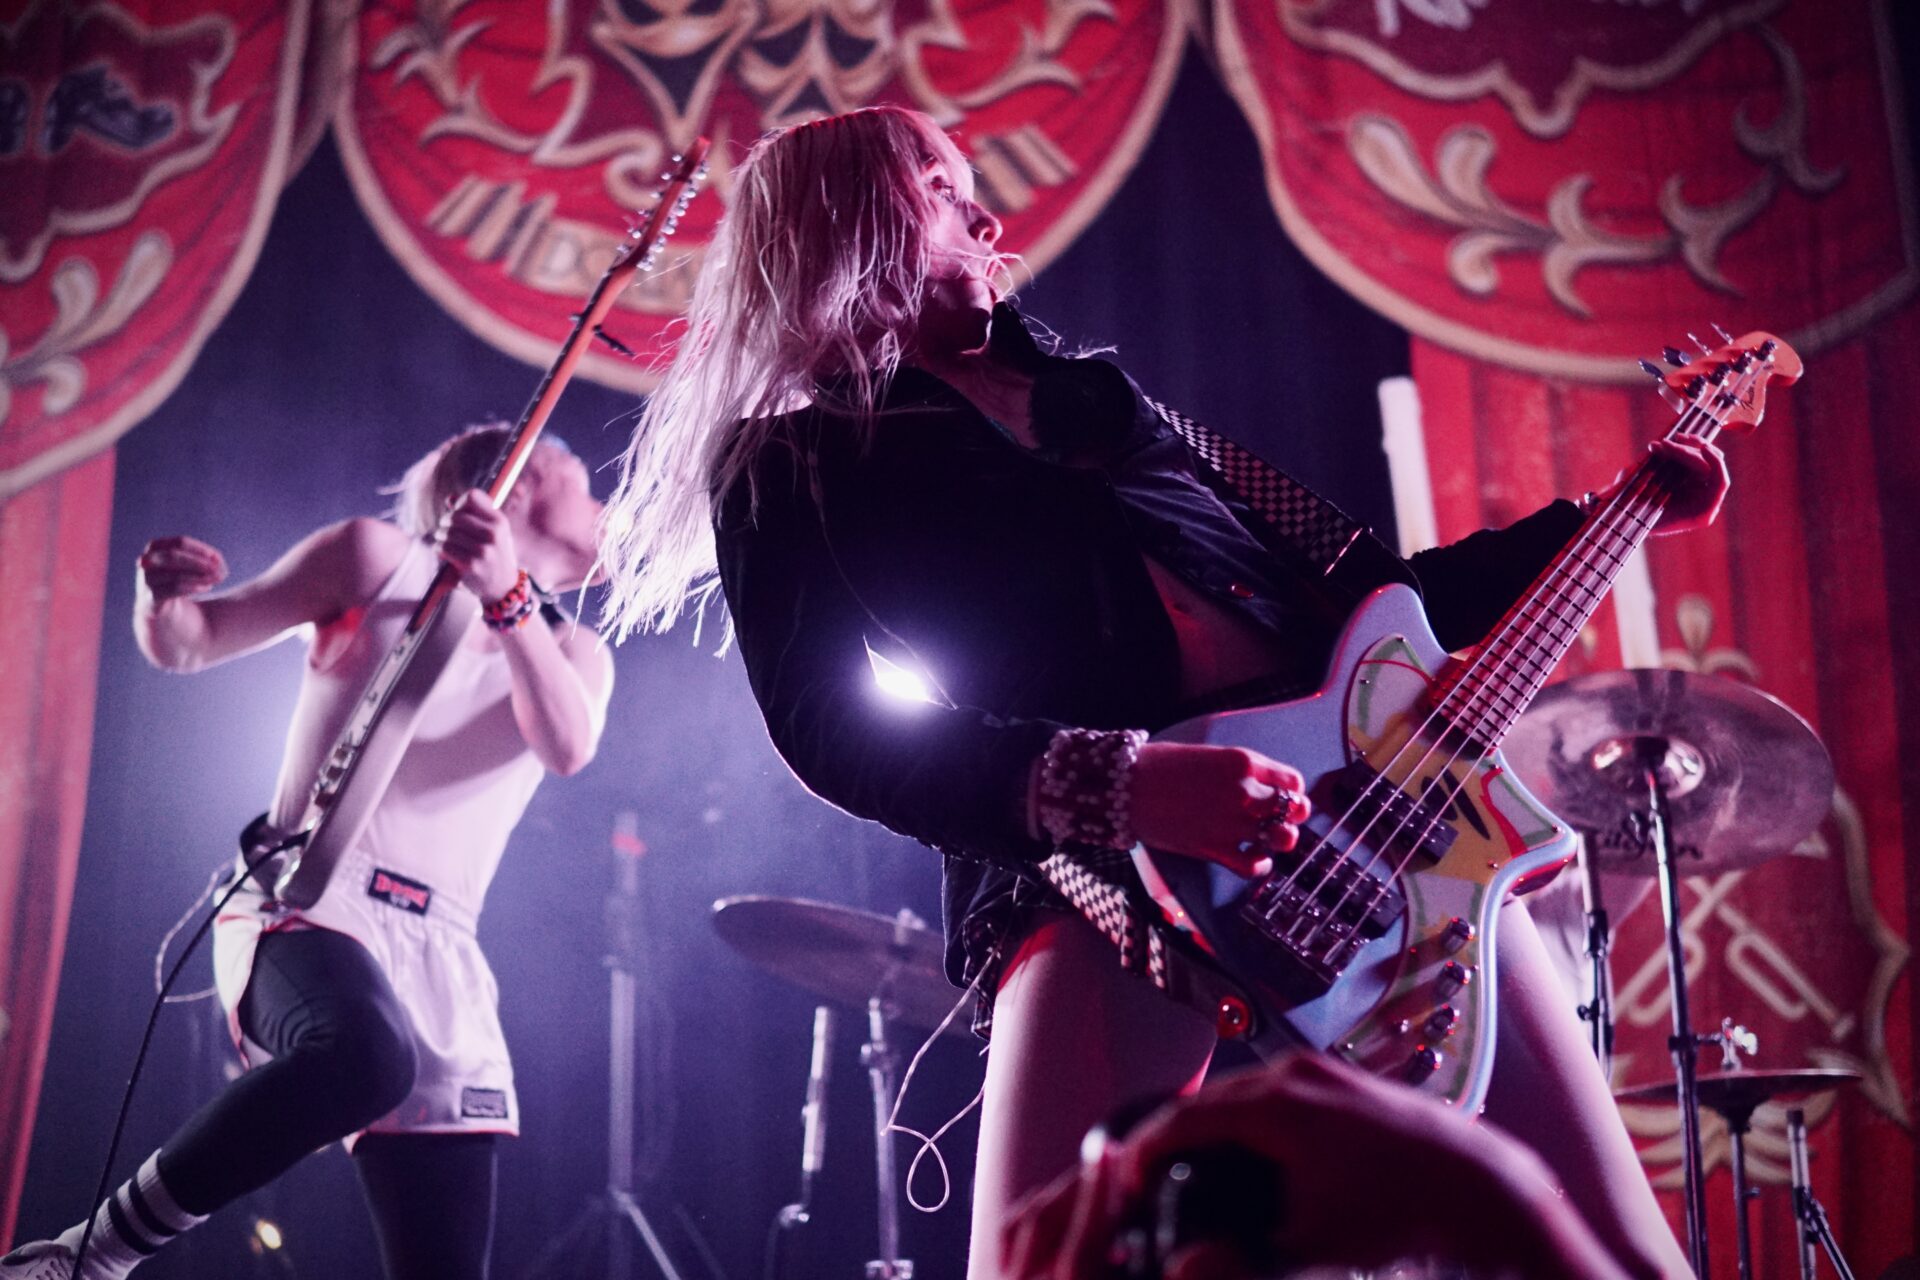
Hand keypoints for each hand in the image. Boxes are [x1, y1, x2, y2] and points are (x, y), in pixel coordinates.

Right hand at [136, 535, 226, 603]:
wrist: (160, 605)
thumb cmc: (177, 578)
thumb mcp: (189, 565)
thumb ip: (204, 559)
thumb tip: (218, 560)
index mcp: (155, 546)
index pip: (179, 542)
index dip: (200, 549)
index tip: (217, 558)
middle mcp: (146, 561)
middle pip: (174, 556)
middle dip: (199, 563)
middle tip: (219, 571)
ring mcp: (146, 579)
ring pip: (176, 575)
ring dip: (201, 577)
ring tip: (217, 579)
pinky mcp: (151, 597)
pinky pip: (175, 589)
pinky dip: (194, 587)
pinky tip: (207, 587)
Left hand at [439, 489, 521, 601]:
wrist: (503, 587)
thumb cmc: (494, 554)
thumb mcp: (492, 532)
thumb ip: (473, 514)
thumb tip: (450, 499)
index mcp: (499, 521)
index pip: (472, 496)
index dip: (460, 504)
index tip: (459, 514)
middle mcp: (493, 533)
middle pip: (455, 515)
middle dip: (446, 522)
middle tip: (447, 531)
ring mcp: (483, 550)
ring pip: (446, 532)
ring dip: (441, 537)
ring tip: (446, 542)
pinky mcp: (471, 564)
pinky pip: (443, 548)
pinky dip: (439, 549)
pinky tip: (444, 552)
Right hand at [1002, 1053, 1631, 1279]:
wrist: (1481, 1188)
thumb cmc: (1400, 1214)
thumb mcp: (1310, 1244)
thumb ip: (1241, 1256)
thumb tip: (1188, 1267)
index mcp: (1275, 1106)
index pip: (1184, 1119)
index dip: (1143, 1152)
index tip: (1122, 1180)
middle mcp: (1295, 1075)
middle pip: (1211, 1100)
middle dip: (1173, 1136)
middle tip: (1144, 1174)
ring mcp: (1324, 1071)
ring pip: (1246, 1092)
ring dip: (1214, 1125)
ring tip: (1191, 1164)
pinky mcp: (1347, 1080)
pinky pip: (1279, 1091)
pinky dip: (1252, 1118)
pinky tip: (1254, 1153)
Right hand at [1129, 743, 1309, 877]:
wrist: (1125, 786)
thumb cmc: (1160, 766)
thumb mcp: (1208, 755)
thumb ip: (1238, 770)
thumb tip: (1261, 786)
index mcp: (1242, 762)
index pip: (1292, 781)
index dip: (1290, 791)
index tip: (1282, 796)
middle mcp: (1244, 792)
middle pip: (1295, 809)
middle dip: (1293, 815)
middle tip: (1281, 819)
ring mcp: (1231, 822)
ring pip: (1282, 838)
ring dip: (1279, 840)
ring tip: (1267, 838)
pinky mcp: (1214, 848)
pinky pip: (1254, 865)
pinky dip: (1258, 865)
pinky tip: (1251, 857)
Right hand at [1595, 438, 1728, 535]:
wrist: (1624, 520)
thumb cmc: (1629, 512)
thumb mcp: (1634, 496)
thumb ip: (1648, 477)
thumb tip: (1656, 449)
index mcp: (1700, 514)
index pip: (1720, 483)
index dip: (1715, 463)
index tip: (1702, 447)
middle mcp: (1703, 501)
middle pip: (1710, 466)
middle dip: (1687, 452)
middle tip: (1665, 445)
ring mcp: (1698, 488)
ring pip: (1704, 458)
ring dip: (1685, 446)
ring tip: (1661, 444)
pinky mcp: (1689, 477)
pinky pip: (1694, 457)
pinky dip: (1683, 447)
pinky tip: (1666, 444)